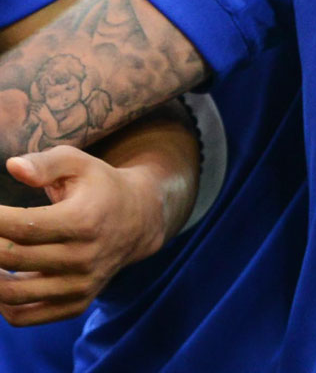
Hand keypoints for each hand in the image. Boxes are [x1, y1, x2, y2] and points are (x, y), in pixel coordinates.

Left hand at [0, 147, 171, 324]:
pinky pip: (24, 316)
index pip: (22, 227)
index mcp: (84, 220)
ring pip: (12, 294)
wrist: (138, 220)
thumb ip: (45, 164)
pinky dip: (1, 304)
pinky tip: (2, 278)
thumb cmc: (99, 186)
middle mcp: (84, 257)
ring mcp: (80, 284)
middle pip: (12, 258)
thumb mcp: (78, 163)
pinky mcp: (75, 303)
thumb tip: (13, 167)